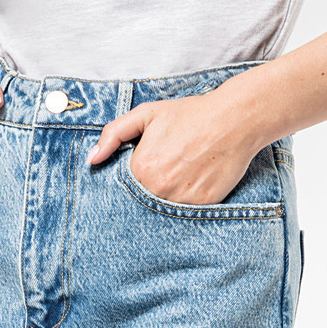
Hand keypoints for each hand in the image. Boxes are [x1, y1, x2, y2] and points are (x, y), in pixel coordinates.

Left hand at [87, 83, 266, 205]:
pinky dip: (186, 203)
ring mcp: (182, 200)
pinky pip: (187, 213)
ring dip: (165, 200)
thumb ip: (113, 134)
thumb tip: (92, 159)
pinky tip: (193, 183)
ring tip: (179, 177)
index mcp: (141, 168)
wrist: (234, 119)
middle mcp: (159, 189)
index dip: (130, 181)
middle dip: (146, 192)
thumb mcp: (146, 114)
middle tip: (163, 174)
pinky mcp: (203, 205)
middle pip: (141, 201)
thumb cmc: (190, 114)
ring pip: (163, 210)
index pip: (123, 188)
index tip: (140, 174)